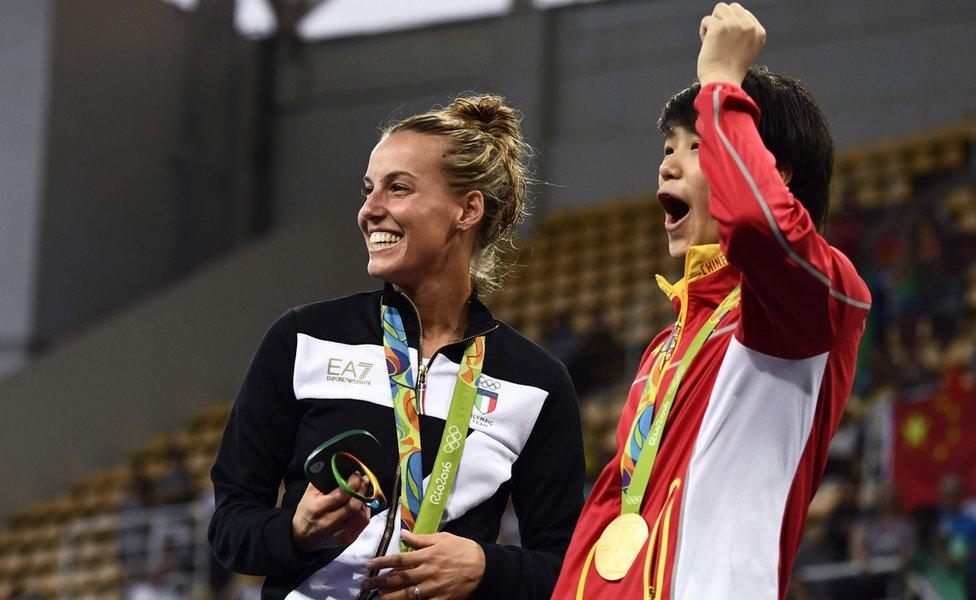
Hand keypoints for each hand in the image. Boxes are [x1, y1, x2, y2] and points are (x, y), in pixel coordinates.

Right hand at [291, 473, 370, 553]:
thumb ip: (323, 480)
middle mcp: (328, 523)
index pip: (343, 494)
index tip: (356, 474)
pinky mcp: (347, 540)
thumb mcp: (309, 494)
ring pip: (362, 515)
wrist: (302, 537)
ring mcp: (339, 534)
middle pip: (354, 505)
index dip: (353, 482)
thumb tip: (340, 468)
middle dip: (362, 490)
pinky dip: (365, 512)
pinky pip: (363, 523)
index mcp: (317, 508)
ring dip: (365, 501)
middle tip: (363, 481)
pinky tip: (361, 506)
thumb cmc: (307, 511)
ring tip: (361, 494)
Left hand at [361, 531, 485, 599]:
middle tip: (365, 585)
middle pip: (399, 578)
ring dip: (390, 596)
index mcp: (427, 555)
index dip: (382, 563)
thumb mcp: (442, 538)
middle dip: (380, 582)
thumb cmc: (462, 549)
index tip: (369, 565)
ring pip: (407, 594)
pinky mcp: (441, 599)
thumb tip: (404, 534)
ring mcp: (434, 588)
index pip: (399, 559)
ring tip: (377, 597)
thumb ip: (421, 538)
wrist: (483, 567)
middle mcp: (428, 572)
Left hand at [697, 2, 765, 86]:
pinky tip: (706, 44)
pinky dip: (704, 31)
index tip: (728, 41)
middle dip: (723, 20)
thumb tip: (729, 19)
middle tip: (719, 39)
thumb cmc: (729, 72)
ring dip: (713, 22)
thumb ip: (743, 34)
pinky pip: (707, 19)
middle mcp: (750, 26)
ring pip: (720, 8)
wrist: (722, 82)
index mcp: (759, 33)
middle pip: (733, 7)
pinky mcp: (719, 27)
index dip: (732, 26)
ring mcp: (735, 25)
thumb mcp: (746, 50)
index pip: (744, 14)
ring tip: (712, 39)